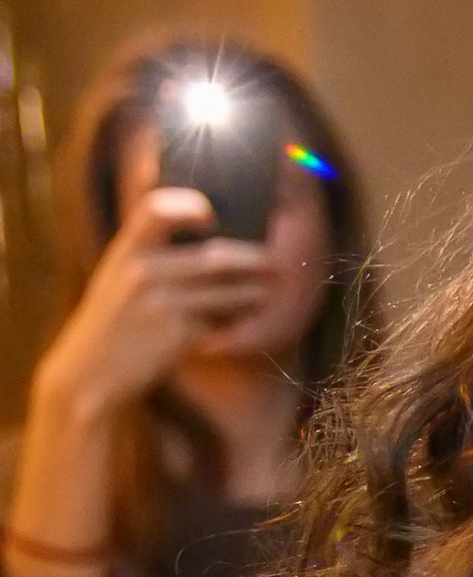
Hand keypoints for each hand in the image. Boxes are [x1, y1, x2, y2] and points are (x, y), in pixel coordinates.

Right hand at [33, 188, 274, 418]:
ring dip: (255, 292)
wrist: (92, 371)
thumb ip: (146, 248)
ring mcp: (163, 303)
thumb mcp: (116, 274)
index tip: (212, 217)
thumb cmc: (112, 319)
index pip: (157, 209)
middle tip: (276, 263)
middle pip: (216, 257)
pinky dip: (238, 321)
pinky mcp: (180, 335)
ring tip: (269, 291)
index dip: (190, 206)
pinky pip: (222, 322)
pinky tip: (246, 321)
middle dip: (254, 260)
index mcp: (125, 250)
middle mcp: (143, 272)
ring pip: (228, 292)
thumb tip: (197, 226)